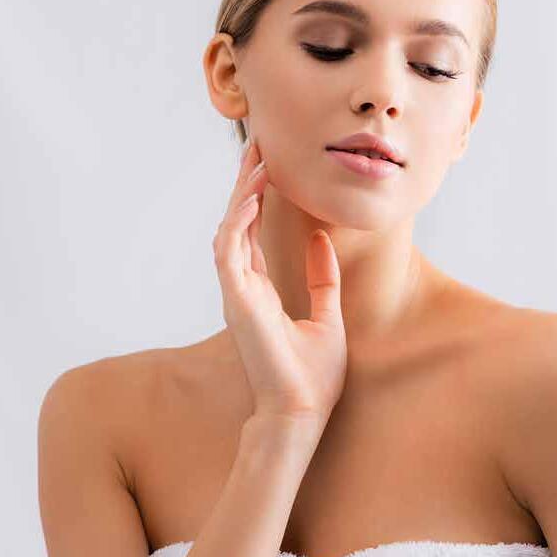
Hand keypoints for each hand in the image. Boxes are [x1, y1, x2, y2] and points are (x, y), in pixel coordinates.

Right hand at [214, 140, 347, 421]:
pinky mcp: (236, 302)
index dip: (259, 198)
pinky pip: (228, 251)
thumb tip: (322, 239)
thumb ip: (322, 279)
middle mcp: (243, 289)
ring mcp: (236, 294)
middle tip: (259, 145)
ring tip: (259, 160)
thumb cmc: (313, 376)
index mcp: (260, 292)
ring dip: (242, 195)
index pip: (254, 234)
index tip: (272, 165)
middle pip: (238, 224)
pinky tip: (253, 196)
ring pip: (230, 230)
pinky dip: (238, 222)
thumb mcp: (327, 316)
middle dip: (247, 184)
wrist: (303, 411)